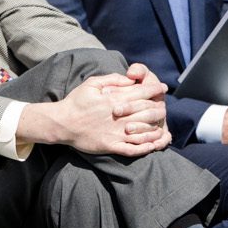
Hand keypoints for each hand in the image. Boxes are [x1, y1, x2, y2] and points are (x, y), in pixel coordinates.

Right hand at [23, 73, 169, 156]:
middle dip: (160, 107)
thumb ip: (112, 79)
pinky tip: (153, 144)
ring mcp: (116, 132)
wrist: (62, 123)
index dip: (156, 89)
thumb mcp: (92, 83)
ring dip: (156, 128)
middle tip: (165, 107)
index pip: (142, 92)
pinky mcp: (111, 146)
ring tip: (162, 126)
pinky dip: (145, 147)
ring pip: (144, 131)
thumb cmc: (76, 102)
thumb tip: (130, 78)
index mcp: (115, 99)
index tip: (163, 88)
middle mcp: (119, 116)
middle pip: (148, 111)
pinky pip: (133, 149)